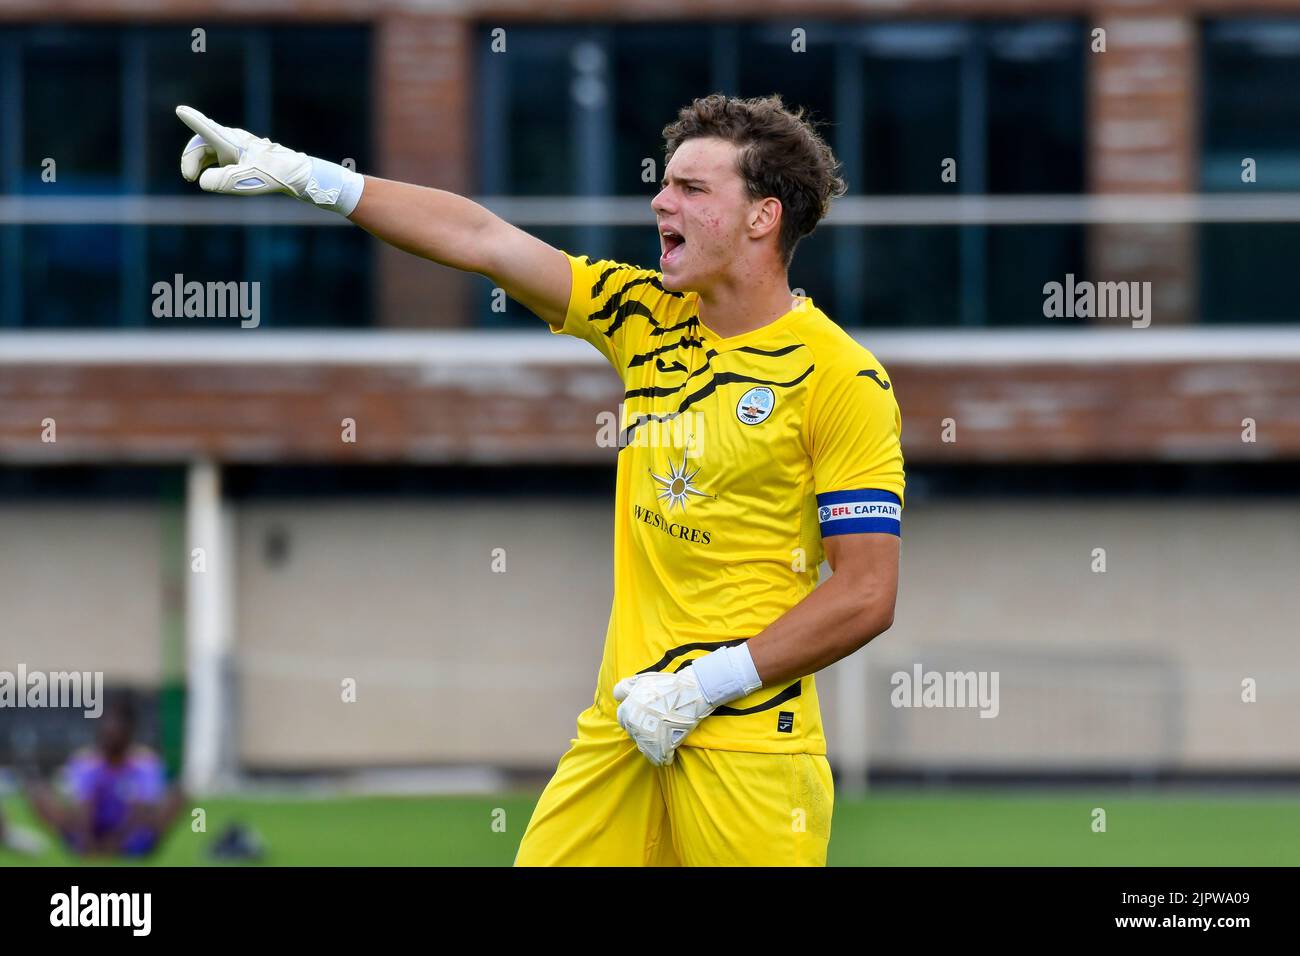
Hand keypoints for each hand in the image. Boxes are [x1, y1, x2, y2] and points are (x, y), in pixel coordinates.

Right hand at [176, 105, 313, 198]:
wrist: (292, 173)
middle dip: (190, 158)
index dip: (193, 120)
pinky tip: (205, 175)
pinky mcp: (236, 154)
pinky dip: (206, 165)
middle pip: (200, 143)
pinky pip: (214, 156)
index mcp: (232, 142)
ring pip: (206, 149)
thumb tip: (202, 181)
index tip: (180, 110)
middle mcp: (230, 139)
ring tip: (193, 178)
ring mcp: (233, 146)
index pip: (208, 129)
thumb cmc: (271, 174)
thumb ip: (221, 180)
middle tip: (189, 177)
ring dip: (196, 163)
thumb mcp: (244, 180)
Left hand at [613, 668, 715, 766]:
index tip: (646, 715)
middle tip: (659, 725)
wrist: (691, 692)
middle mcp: (631, 724)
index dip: (634, 717)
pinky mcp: (659, 748)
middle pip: (633, 733)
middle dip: (642, 731)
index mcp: (626, 709)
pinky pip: (658, 759)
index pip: (623, 718)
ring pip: (644, 747)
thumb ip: (625, 688)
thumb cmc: (667, 685)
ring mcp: (644, 737)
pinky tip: (672, 751)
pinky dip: (665, 757)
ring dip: (653, 744)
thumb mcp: (641, 680)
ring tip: (667, 737)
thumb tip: (616, 697)